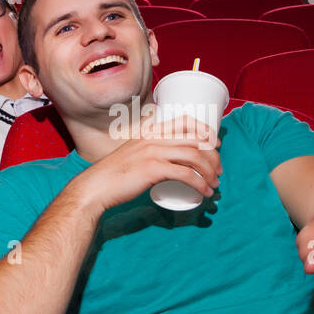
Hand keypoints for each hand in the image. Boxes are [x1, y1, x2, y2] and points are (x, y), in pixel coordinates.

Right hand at [73, 113, 221, 212]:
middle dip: (214, 157)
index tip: (215, 145)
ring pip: (194, 156)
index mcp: (149, 132)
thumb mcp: (131, 155)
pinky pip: (186, 174)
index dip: (206, 130)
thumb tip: (163, 161)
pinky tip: (204, 192)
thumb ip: (146, 152)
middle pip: (195, 140)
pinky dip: (200, 183)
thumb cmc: (113, 175)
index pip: (185, 121)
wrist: (96, 187)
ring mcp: (153, 152)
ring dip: (210, 172)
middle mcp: (153, 138)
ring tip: (213, 185)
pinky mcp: (152, 169)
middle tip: (217, 172)